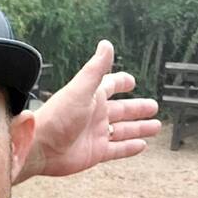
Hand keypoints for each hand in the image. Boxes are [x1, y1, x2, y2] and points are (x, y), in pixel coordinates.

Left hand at [18, 40, 160, 182]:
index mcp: (91, 97)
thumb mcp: (80, 89)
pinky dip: (130, 148)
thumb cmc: (57, 116)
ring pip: (124, 130)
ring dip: (139, 128)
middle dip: (137, 108)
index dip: (121, 82)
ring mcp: (96, 134)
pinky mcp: (96, 153)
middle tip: (154, 106)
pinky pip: (118, 150)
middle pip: (122, 110)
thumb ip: (95, 69)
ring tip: (156, 126)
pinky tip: (143, 146)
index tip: (132, 81)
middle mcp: (95, 115)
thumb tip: (106, 44)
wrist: (41, 147)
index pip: (110, 85)